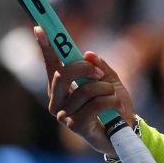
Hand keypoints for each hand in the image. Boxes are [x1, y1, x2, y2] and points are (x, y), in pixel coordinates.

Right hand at [34, 27, 135, 157]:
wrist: (124, 134)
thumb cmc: (113, 107)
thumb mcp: (110, 82)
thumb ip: (99, 68)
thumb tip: (88, 54)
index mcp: (62, 89)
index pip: (51, 65)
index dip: (45, 47)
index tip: (40, 28)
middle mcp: (57, 102)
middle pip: (63, 74)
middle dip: (83, 68)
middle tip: (98, 73)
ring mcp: (64, 115)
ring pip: (85, 89)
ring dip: (106, 89)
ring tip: (114, 97)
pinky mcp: (76, 126)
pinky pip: (96, 104)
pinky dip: (112, 101)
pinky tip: (116, 109)